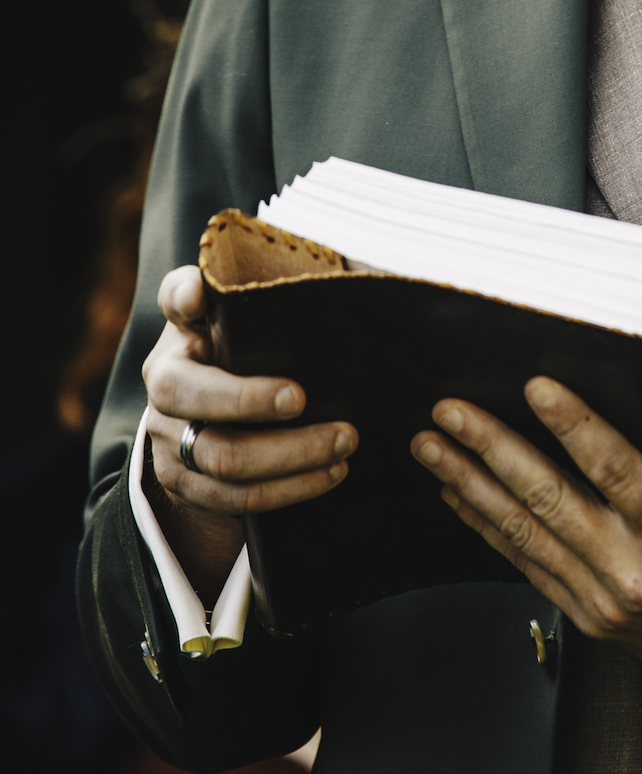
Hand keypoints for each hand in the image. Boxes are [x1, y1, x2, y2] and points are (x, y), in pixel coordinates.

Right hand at [141, 265, 357, 598]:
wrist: (210, 427)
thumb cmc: (252, 358)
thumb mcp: (256, 323)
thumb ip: (277, 297)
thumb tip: (338, 275)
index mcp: (184, 330)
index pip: (173, 298)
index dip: (185, 297)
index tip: (205, 298)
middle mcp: (164, 383)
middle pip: (189, 394)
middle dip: (249, 399)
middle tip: (303, 398)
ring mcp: (170, 438)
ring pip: (222, 456)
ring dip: (290, 454)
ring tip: (344, 443)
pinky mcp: (186, 485)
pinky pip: (235, 498)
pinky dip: (288, 489)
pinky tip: (330, 473)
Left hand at [411, 371, 641, 700]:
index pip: (616, 471)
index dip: (573, 426)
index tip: (537, 388)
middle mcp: (634, 572)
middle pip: (549, 502)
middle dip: (491, 451)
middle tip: (451, 412)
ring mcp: (606, 601)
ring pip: (525, 536)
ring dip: (471, 487)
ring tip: (432, 447)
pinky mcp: (592, 619)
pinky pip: (529, 568)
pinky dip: (488, 530)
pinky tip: (459, 497)